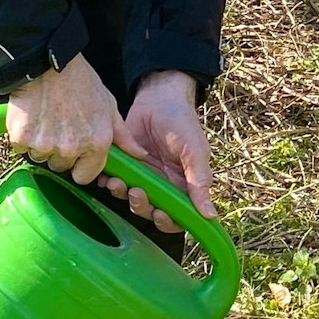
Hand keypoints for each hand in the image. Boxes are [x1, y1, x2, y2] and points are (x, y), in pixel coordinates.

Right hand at [6, 53, 126, 186]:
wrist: (48, 63)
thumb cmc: (81, 83)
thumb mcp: (109, 106)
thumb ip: (123, 136)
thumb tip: (141, 155)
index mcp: (97, 143)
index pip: (85, 177)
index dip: (80, 165)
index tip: (77, 154)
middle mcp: (71, 148)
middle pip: (61, 166)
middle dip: (60, 152)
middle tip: (61, 126)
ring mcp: (45, 145)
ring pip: (40, 157)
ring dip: (41, 144)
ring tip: (48, 118)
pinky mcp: (22, 138)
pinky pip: (21, 147)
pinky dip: (24, 135)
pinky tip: (33, 116)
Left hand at [100, 70, 214, 233]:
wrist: (158, 97)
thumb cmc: (182, 122)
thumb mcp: (195, 151)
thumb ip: (199, 182)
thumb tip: (210, 215)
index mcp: (184, 184)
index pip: (178, 216)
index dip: (168, 221)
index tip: (160, 213)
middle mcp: (164, 184)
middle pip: (151, 211)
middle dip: (142, 207)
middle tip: (136, 192)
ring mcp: (144, 176)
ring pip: (131, 199)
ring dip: (123, 195)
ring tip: (119, 182)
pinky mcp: (126, 166)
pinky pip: (115, 183)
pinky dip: (110, 183)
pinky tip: (109, 176)